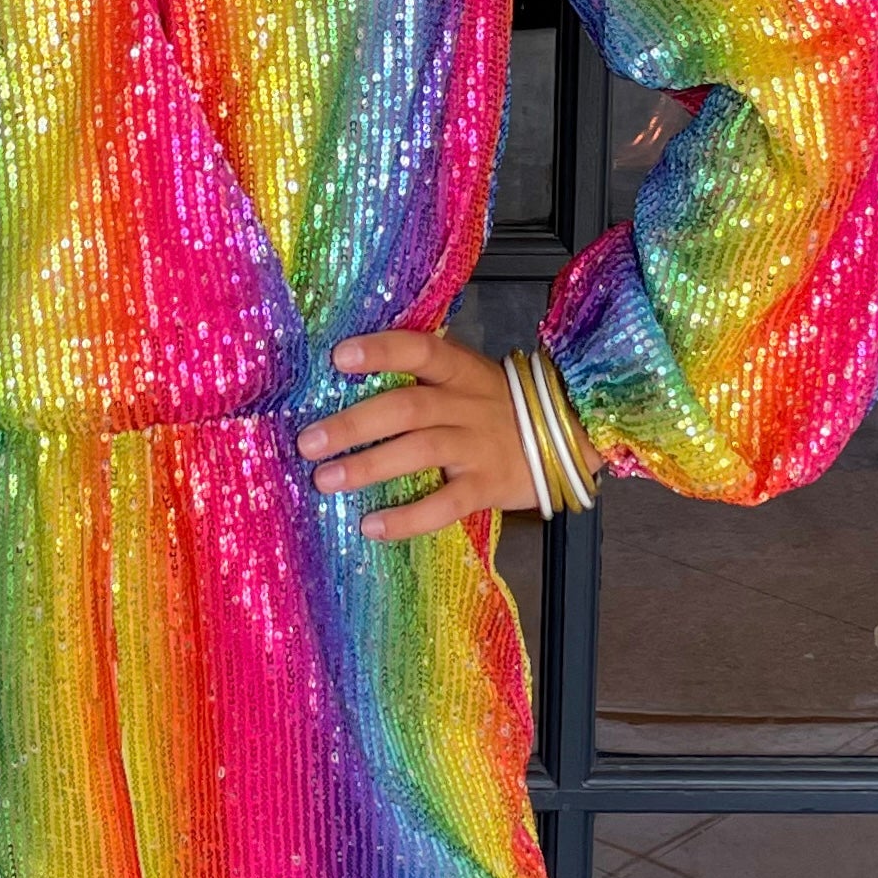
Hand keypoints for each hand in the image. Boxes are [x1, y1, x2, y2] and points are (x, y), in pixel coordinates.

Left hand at [295, 329, 540, 540]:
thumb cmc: (496, 405)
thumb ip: (421, 378)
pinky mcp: (486, 486)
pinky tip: (372, 526)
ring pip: (420, 451)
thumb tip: (347, 377)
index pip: (419, 351)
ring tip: (326, 480)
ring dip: (369, 466)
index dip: (380, 351)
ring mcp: (477, 446)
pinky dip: (408, 518)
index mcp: (458, 370)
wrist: (569, 435)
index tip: (338, 357)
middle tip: (308, 441)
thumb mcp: (466, 378)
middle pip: (407, 407)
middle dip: (354, 424)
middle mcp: (466, 404)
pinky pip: (444, 504)